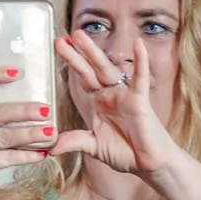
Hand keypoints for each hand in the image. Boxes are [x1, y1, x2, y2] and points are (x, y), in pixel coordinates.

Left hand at [52, 30, 178, 176]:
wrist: (149, 163)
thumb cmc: (126, 152)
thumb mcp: (94, 147)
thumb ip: (74, 142)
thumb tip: (51, 147)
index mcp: (99, 102)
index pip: (82, 78)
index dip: (71, 63)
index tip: (58, 47)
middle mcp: (111, 95)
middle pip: (90, 70)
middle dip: (75, 54)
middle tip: (60, 38)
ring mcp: (125, 96)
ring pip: (107, 69)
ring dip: (93, 52)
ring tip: (79, 35)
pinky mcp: (140, 101)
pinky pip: (140, 79)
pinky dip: (141, 61)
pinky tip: (138, 44)